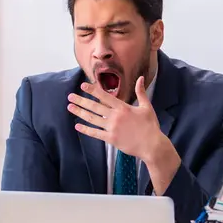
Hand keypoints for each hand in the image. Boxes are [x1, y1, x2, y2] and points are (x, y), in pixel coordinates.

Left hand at [67, 76, 180, 193]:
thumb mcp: (146, 107)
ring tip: (70, 107)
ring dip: (80, 113)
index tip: (83, 85)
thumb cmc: (150, 126)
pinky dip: (86, 130)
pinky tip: (77, 126)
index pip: (105, 96)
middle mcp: (116, 117)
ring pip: (93, 119)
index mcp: (123, 108)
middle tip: (70, 96)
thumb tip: (140, 78)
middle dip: (81, 101)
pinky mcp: (111, 139)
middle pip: (95, 107)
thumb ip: (140, 92)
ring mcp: (112, 128)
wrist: (152, 145)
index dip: (93, 90)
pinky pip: (96, 134)